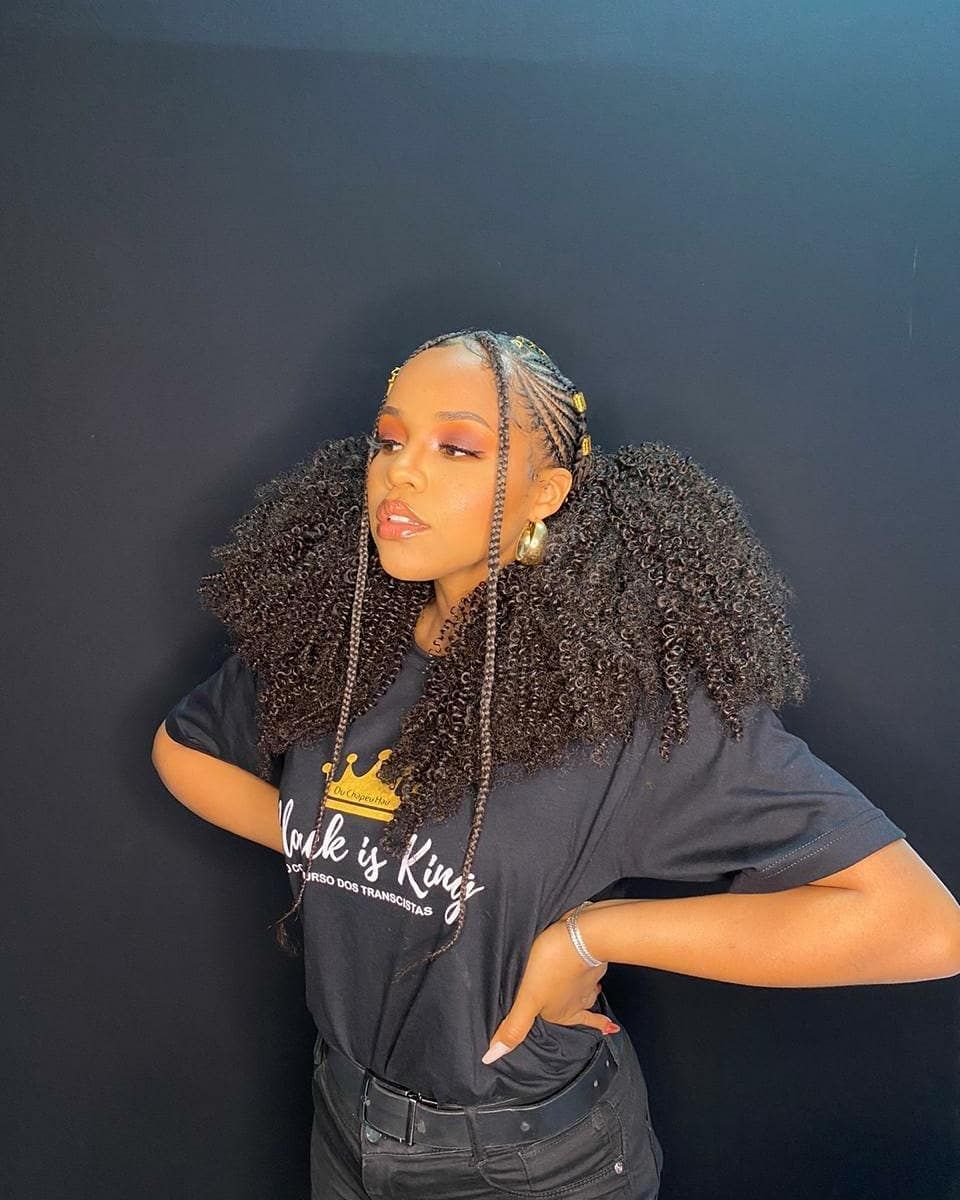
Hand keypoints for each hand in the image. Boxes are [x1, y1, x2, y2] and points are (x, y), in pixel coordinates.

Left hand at [481, 903, 618, 1064]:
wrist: (582, 936)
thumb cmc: (553, 966)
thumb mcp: (528, 999)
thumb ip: (514, 1026)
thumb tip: (492, 1058)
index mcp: (562, 1013)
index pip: (562, 1024)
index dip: (563, 1028)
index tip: (576, 1033)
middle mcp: (578, 1001)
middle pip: (579, 1011)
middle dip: (582, 1014)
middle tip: (592, 1021)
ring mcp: (586, 981)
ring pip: (586, 992)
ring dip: (588, 994)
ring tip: (590, 995)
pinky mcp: (590, 960)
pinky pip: (591, 972)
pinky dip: (592, 973)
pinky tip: (588, 964)